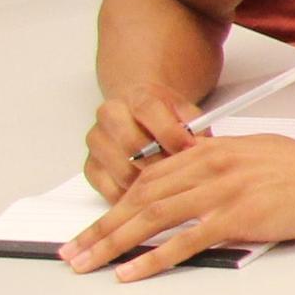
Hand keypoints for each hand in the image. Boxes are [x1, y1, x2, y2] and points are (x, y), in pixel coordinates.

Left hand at [61, 134, 294, 280]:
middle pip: (140, 198)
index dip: (115, 204)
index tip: (94, 226)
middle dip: (101, 227)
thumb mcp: (256, 152)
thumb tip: (200, 173)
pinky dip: (152, 259)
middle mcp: (208, 166)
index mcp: (209, 151)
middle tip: (75, 250)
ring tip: (89, 263)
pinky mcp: (237, 216)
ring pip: (152, 218)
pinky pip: (183, 241)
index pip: (148, 179)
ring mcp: (221, 191)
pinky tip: (131, 271)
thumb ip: (221, 162)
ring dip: (114, 244)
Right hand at [84, 86, 203, 198]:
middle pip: (132, 144)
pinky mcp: (91, 166)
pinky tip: (149, 194)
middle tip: (179, 173)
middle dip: (160, 163)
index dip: (170, 132)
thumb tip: (203, 147)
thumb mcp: (185, 112)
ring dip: (147, 183)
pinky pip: (110, 189)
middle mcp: (110, 115)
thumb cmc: (166, 118)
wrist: (137, 115)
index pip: (148, 110)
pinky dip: (131, 197)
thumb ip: (195, 125)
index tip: (189, 148)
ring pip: (122, 170)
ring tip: (167, 184)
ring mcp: (97, 141)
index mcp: (136, 97)